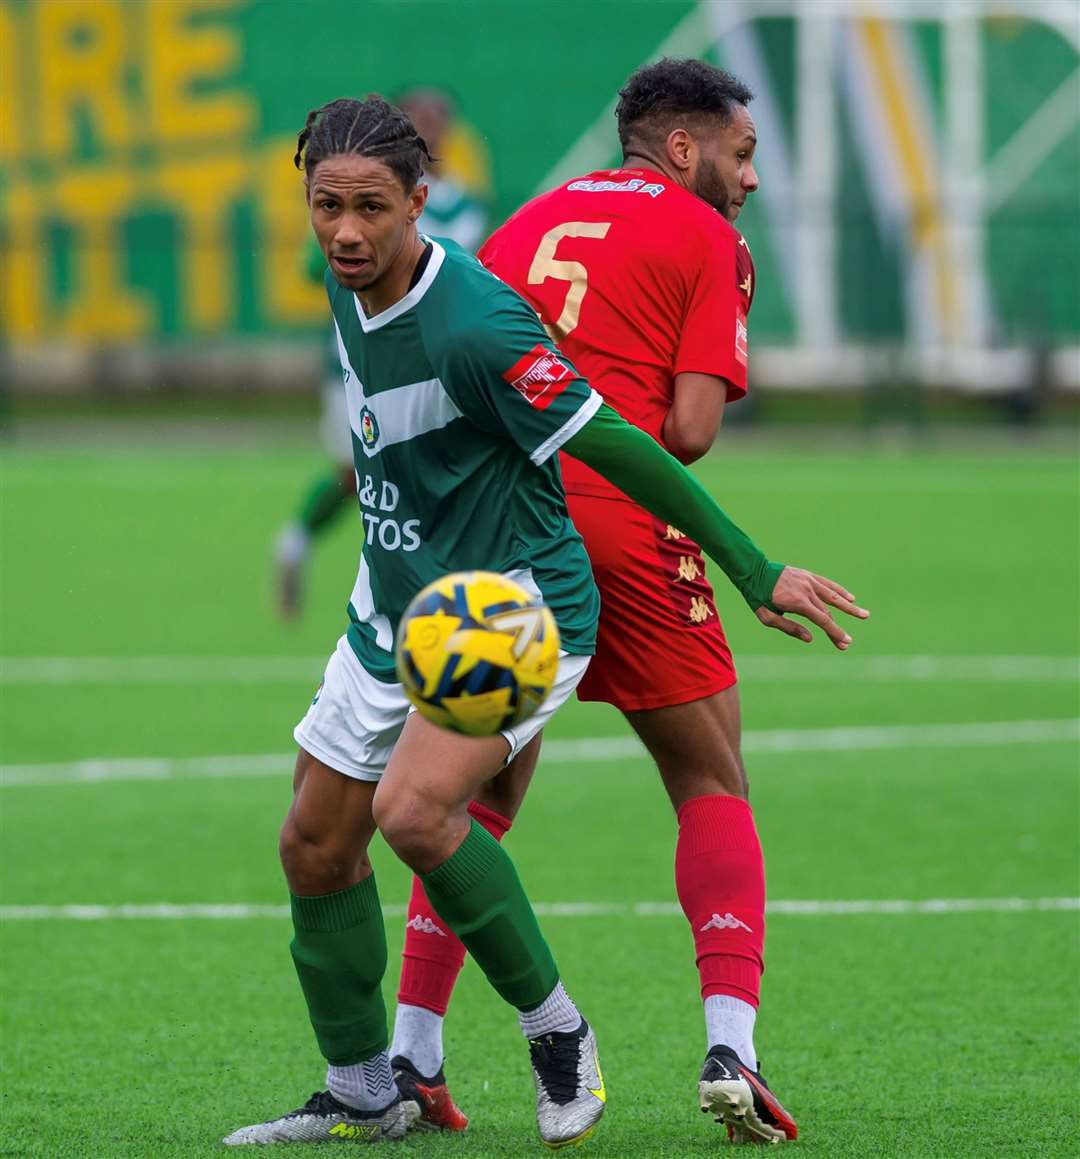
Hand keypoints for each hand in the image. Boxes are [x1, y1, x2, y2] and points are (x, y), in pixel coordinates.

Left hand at [754, 567, 869, 650]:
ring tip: (865, 615)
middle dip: (838, 629)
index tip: (845, 643)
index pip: (822, 620)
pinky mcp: (808, 575)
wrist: (753, 570)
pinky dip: (840, 590)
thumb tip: (810, 638)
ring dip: (850, 607)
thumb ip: (789, 628)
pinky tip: (850, 598)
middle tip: (848, 643)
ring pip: (834, 596)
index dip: (835, 632)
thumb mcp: (767, 617)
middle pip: (828, 613)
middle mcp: (807, 590)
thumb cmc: (757, 597)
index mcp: (798, 602)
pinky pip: (827, 584)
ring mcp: (809, 581)